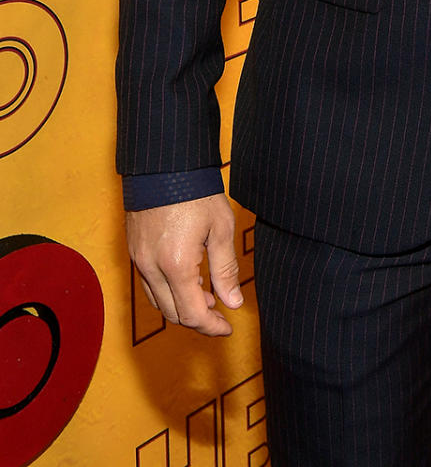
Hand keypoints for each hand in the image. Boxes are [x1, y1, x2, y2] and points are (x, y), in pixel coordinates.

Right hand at [126, 193, 242, 336]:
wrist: (164, 165)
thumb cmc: (196, 192)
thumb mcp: (220, 229)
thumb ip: (225, 270)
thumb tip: (233, 302)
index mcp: (176, 266)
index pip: (193, 315)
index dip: (212, 326)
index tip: (227, 327)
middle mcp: (151, 268)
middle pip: (173, 314)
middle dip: (198, 319)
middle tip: (220, 312)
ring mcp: (139, 260)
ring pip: (158, 302)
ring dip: (181, 307)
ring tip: (206, 295)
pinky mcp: (133, 250)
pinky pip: (148, 285)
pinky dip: (167, 292)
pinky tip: (185, 280)